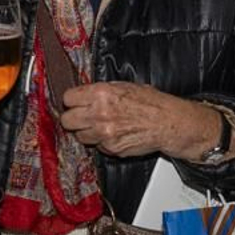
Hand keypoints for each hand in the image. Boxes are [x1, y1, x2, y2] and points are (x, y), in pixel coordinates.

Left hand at [58, 82, 223, 161]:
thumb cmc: (151, 103)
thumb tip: (85, 94)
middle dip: (73, 119)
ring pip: (79, 136)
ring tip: (101, 127)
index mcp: (101, 93)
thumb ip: (102, 91)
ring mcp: (104, 133)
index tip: (75, 103)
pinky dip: (102, 143)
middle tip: (81, 117)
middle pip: (67, 120)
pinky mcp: (110, 148)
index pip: (68, 98)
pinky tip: (114, 135)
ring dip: (87, 132)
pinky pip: (97, 147)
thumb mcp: (125, 86)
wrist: (168, 123)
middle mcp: (99, 113)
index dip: (72, 101)